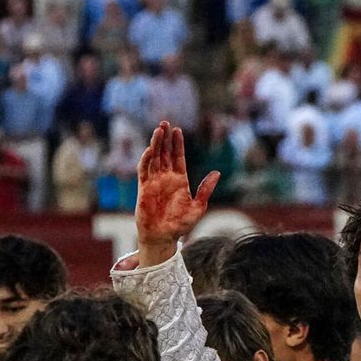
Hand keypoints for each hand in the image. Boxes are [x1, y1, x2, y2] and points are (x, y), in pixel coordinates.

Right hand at [134, 122, 218, 267]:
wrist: (163, 237)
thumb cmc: (181, 225)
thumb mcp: (198, 207)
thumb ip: (206, 190)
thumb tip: (217, 173)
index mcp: (179, 180)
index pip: (177, 157)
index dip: (177, 144)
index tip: (178, 130)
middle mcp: (166, 178)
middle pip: (164, 153)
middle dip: (165, 138)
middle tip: (165, 123)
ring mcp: (154, 182)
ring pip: (154, 158)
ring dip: (155, 144)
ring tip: (158, 130)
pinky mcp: (144, 189)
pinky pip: (144, 171)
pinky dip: (146, 160)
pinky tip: (150, 150)